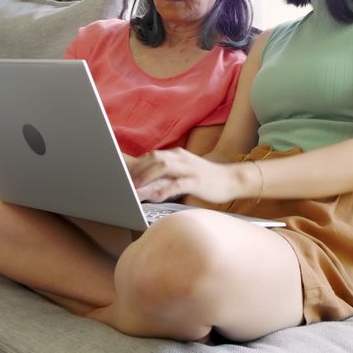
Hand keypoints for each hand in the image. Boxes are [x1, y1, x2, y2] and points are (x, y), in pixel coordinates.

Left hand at [126, 148, 240, 203]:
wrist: (231, 179)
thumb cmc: (205, 178)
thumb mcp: (184, 172)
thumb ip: (167, 175)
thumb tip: (146, 184)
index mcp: (176, 155)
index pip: (151, 156)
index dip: (135, 165)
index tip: (122, 175)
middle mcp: (181, 158)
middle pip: (153, 158)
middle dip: (137, 170)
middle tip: (123, 182)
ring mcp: (189, 168)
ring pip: (163, 167)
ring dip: (147, 177)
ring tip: (135, 188)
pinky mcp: (197, 180)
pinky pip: (178, 184)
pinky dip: (165, 189)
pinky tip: (156, 196)